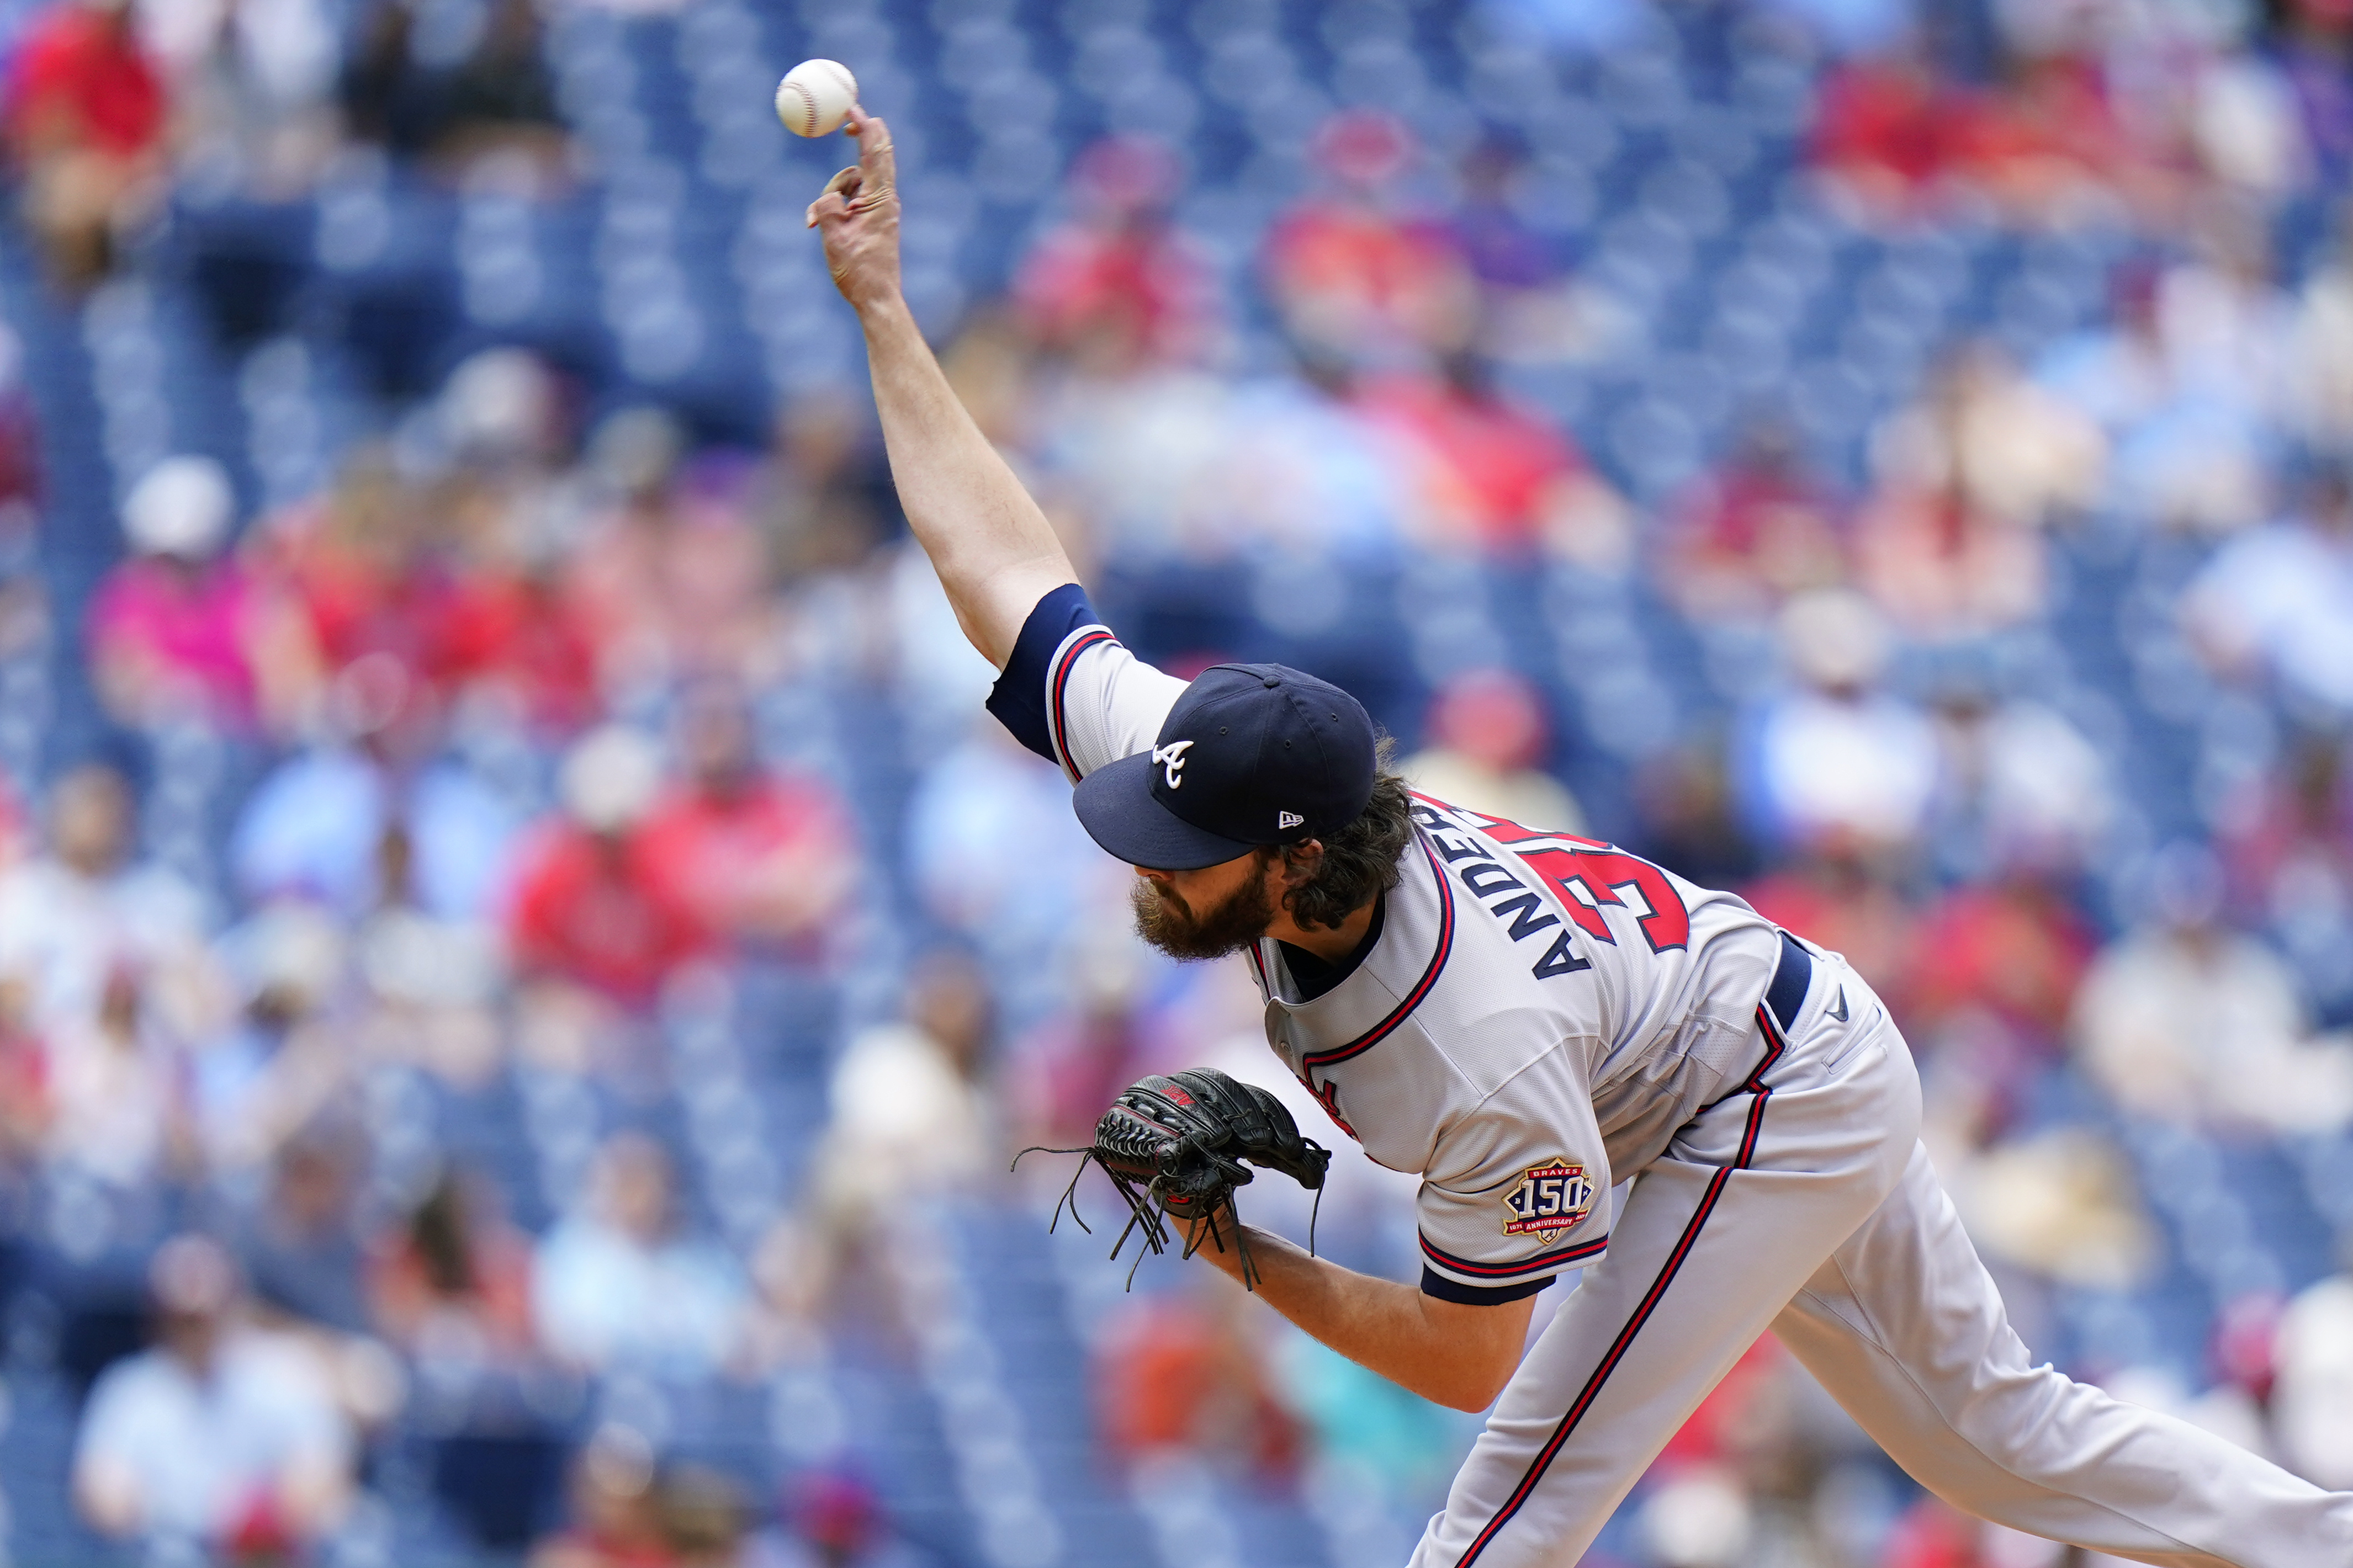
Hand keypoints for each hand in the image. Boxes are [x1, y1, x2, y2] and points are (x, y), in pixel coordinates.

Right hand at [806, 111, 900, 315]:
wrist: (876, 298)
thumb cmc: (857, 271)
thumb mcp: (833, 237)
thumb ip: (827, 208)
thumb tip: (828, 196)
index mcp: (879, 199)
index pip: (876, 153)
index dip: (865, 126)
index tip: (853, 108)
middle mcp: (884, 199)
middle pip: (869, 159)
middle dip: (856, 141)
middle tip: (844, 123)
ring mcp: (880, 208)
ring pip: (852, 182)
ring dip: (830, 193)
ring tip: (814, 224)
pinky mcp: (874, 217)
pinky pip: (851, 199)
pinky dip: (834, 206)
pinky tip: (817, 227)